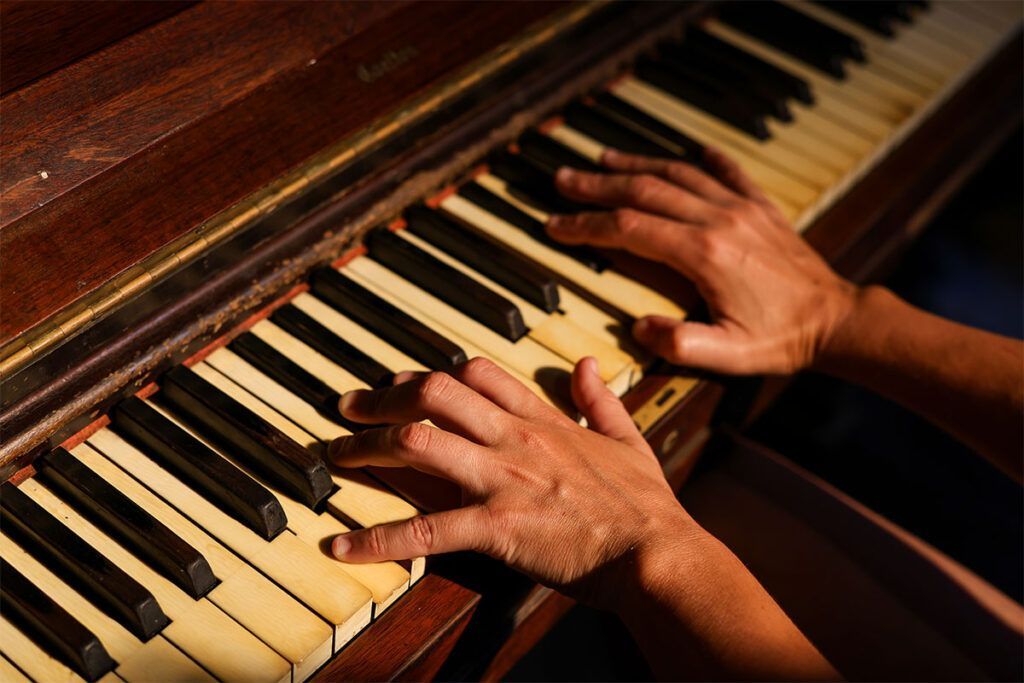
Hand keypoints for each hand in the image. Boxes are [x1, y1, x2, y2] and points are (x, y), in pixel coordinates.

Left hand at [328, 356, 697, 607]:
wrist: (656, 554)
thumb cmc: (645, 505)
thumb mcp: (628, 438)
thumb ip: (600, 399)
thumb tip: (588, 364)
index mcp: (542, 420)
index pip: (475, 374)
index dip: (431, 373)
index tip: (402, 383)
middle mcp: (514, 439)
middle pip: (434, 394)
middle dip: (383, 398)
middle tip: (348, 408)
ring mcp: (502, 479)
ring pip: (417, 443)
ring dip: (367, 448)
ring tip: (336, 457)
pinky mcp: (496, 526)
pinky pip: (424, 529)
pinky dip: (376, 538)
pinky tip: (339, 545)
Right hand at [546, 148, 857, 374]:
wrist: (837, 321)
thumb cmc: (780, 340)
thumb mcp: (727, 356)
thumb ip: (679, 344)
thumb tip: (637, 327)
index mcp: (703, 254)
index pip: (629, 228)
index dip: (587, 226)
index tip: (556, 224)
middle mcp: (719, 220)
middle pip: (644, 189)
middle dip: (597, 184)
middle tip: (562, 178)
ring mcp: (741, 207)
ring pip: (677, 173)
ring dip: (636, 163)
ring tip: (601, 157)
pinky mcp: (761, 207)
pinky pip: (726, 171)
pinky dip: (702, 158)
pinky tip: (687, 149)